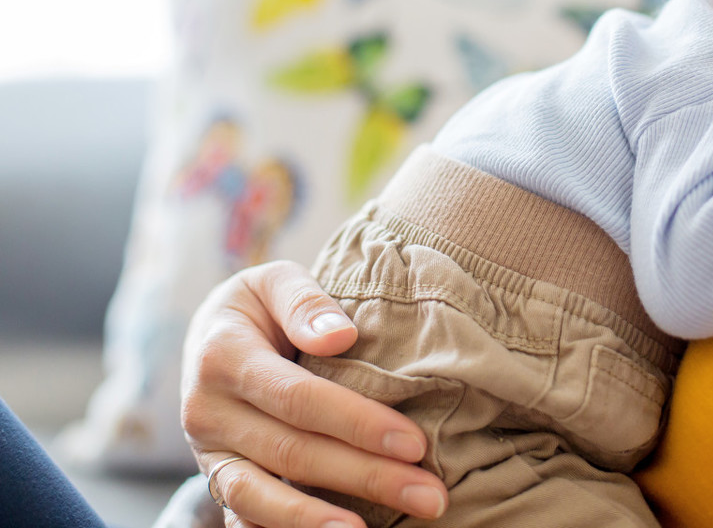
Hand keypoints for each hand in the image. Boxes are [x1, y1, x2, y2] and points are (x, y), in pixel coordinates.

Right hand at [181, 260, 448, 527]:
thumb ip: (306, 302)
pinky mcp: (217, 479)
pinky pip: (245, 516)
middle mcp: (208, 412)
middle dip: (366, 478)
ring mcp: (209, 453)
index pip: (299, 398)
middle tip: (430, 496)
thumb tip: (341, 336)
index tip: (415, 443)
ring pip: (263, 497)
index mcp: (224, 356)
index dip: (357, 423)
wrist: (208, 336)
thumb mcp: (274, 281)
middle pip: (293, 453)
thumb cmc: (259, 306)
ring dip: (321, 523)